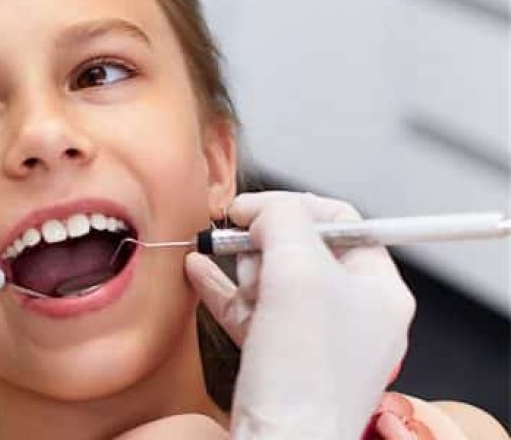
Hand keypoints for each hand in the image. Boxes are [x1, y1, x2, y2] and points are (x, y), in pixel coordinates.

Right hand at [183, 192, 414, 438]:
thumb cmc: (305, 371)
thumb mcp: (300, 271)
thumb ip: (282, 222)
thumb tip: (260, 208)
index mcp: (379, 289)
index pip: (342, 222)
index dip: (294, 206)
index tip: (251, 208)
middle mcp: (353, 313)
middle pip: (303, 249)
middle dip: (264, 243)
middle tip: (241, 247)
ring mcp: (315, 339)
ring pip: (272, 280)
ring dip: (240, 267)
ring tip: (217, 263)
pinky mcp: (280, 361)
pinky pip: (250, 312)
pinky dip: (222, 290)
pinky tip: (197, 271)